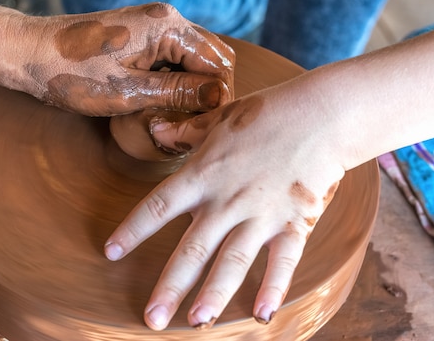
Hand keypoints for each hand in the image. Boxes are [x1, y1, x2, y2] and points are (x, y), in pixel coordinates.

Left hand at [0, 3, 233, 115]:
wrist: (26, 53)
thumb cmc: (68, 73)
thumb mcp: (127, 92)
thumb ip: (176, 92)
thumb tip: (216, 96)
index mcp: (166, 26)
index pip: (217, 61)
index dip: (219, 97)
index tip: (209, 127)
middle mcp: (164, 19)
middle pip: (211, 57)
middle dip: (210, 92)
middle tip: (197, 125)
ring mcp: (151, 25)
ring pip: (192, 58)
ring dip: (193, 87)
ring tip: (182, 119)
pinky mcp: (139, 35)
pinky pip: (172, 57)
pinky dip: (175, 80)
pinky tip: (165, 104)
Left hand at [103, 81, 345, 329]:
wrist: (321, 114)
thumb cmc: (266, 113)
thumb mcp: (219, 118)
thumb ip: (185, 131)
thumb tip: (157, 130)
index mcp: (203, 174)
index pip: (158, 206)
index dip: (133, 229)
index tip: (111, 252)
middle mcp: (226, 200)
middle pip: (192, 249)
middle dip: (170, 286)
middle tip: (152, 319)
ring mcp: (260, 214)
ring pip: (232, 261)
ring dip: (213, 294)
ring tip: (196, 322)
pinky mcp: (293, 222)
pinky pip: (282, 261)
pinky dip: (273, 287)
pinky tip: (263, 314)